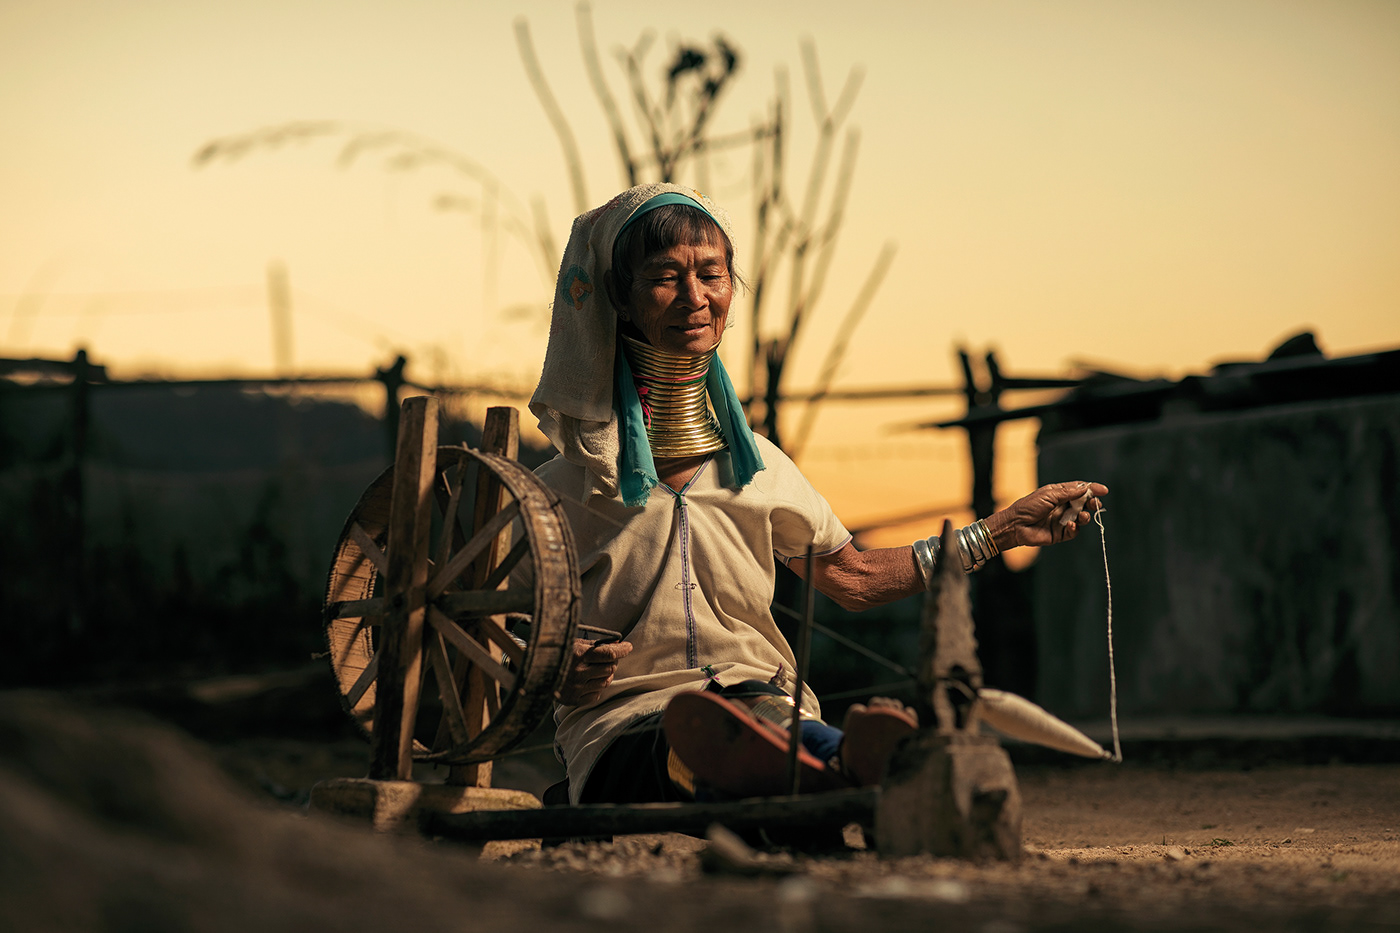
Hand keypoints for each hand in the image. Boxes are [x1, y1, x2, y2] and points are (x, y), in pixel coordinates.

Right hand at [554, 638, 632, 706]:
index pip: (609, 653)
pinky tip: (589, 681)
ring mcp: (576, 687)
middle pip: (610, 668)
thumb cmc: (556, 654)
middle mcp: (578, 672)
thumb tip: (616, 643)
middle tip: (608, 658)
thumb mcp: (572, 643)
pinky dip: (597, 687)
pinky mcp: (574, 699)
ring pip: (606, 682)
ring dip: (606, 675)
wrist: (533, 672)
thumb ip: (593, 645)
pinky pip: (596, 695)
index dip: (622, 650)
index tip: (628, 647)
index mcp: (578, 655)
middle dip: (612, 662)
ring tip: (598, 670)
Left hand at [984, 481, 1108, 549]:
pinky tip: (1071, 525)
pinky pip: (1073, 531)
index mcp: (1058, 494)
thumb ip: (1067, 492)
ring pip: (1081, 518)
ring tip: (1084, 516)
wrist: (1015, 525)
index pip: (1079, 490)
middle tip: (1095, 504)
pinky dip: (1075, 528)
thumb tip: (1085, 488)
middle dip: (1092, 503)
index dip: (1092, 489)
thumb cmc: (1028, 507)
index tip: (1103, 490)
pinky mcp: (1059, 533)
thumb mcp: (1048, 495)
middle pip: (1083, 504)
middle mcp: (1062, 506)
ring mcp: (1061, 520)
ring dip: (1085, 516)